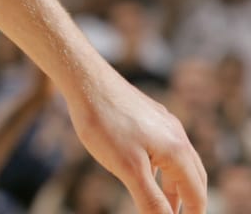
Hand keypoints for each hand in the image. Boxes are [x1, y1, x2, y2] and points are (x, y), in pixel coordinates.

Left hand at [66, 67, 206, 213]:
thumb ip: (150, 198)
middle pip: (193, 178)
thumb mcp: (127, 168)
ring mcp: (163, 123)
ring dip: (174, 185)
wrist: (84, 78)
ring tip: (165, 203)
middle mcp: (177, 135)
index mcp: (177, 151)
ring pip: (178, 161)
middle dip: (188, 201)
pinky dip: (162, 167)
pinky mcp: (148, 115)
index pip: (196, 193)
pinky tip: (147, 170)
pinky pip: (164, 147)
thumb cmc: (103, 122)